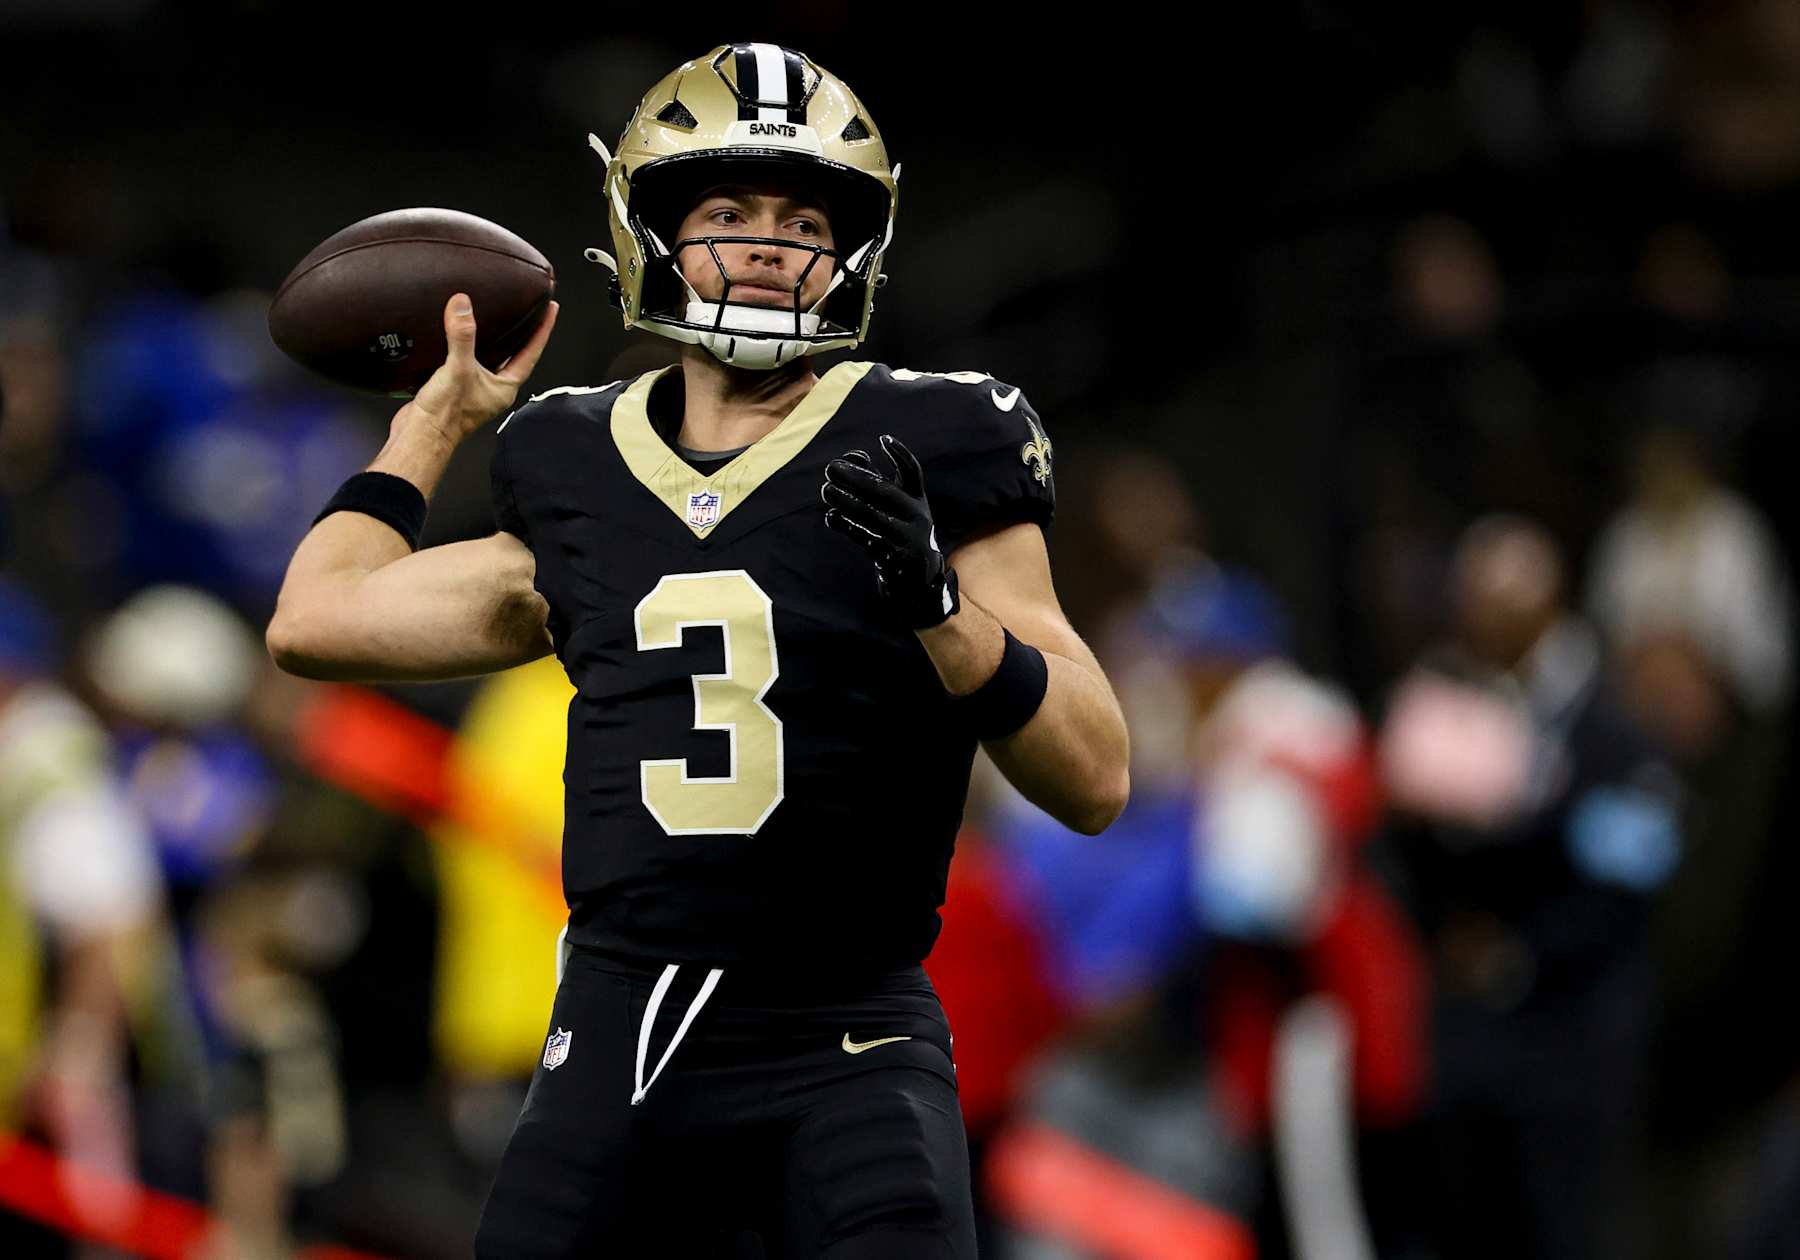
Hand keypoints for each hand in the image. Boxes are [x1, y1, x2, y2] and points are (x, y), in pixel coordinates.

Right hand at [394, 293, 558, 447]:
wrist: (420, 434)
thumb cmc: (446, 416)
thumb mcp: (459, 368)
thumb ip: (462, 336)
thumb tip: (463, 306)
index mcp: (505, 387)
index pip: (531, 353)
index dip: (542, 330)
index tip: (551, 311)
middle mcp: (493, 388)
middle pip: (513, 354)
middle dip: (520, 332)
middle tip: (528, 310)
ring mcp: (476, 388)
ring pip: (489, 356)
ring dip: (492, 338)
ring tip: (497, 315)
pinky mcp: (456, 386)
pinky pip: (466, 359)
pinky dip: (466, 345)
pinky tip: (460, 333)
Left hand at [821, 433, 960, 628]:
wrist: (917, 581)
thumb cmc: (900, 535)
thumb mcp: (898, 511)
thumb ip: (877, 485)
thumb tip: (852, 460)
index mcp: (917, 500)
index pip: (912, 472)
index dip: (900, 454)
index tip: (882, 439)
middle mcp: (916, 516)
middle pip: (884, 491)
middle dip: (856, 477)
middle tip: (831, 468)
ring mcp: (905, 537)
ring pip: (871, 514)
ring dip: (846, 500)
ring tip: (826, 489)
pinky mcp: (893, 557)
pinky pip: (866, 538)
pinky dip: (847, 526)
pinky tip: (831, 516)